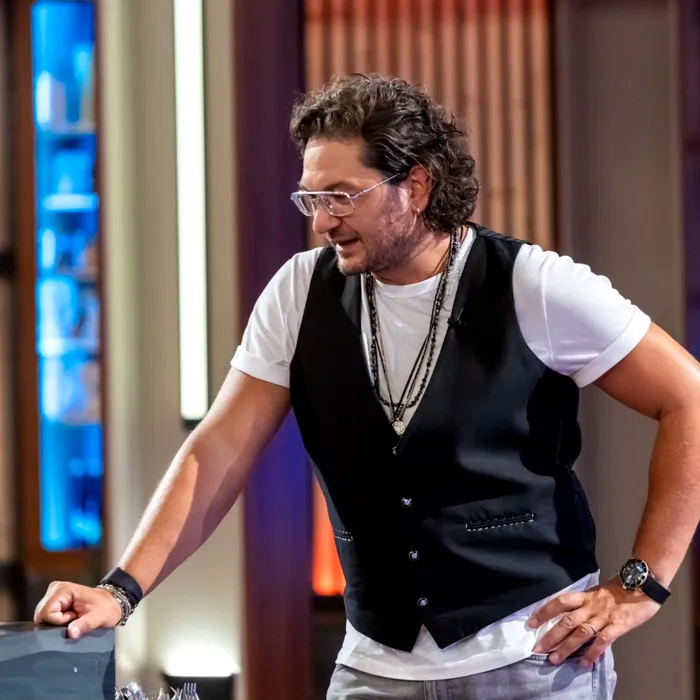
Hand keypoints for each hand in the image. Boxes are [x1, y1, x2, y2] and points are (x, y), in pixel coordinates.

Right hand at [33, 581, 121, 638]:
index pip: (46, 613)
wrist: (111, 603)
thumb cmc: (106, 608)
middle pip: (41, 616)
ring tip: (73, 618)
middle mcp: (54, 590)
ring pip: (43, 618)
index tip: (74, 617)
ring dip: (57, 623)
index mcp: (63, 589)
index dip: (58, 621)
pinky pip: (47, 618)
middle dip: (56, 623)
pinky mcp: (54, 602)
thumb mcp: (98, 618)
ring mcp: (53, 595)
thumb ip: (84, 625)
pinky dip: (57, 622)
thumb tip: (71, 633)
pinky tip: (69, 618)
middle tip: (74, 618)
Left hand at [527, 577, 660, 666]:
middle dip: (550, 636)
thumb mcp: (598, 591)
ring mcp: (604, 616)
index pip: (559, 602)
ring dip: (566, 647)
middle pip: (566, 621)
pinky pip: (603, 640)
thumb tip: (570, 613)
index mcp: (585, 596)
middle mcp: (591, 606)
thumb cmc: (621, 588)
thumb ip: (585, 602)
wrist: (643, 584)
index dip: (544, 611)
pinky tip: (585, 663)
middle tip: (537, 648)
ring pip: (581, 633)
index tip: (531, 623)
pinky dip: (593, 652)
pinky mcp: (618, 626)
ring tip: (555, 659)